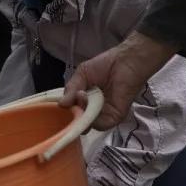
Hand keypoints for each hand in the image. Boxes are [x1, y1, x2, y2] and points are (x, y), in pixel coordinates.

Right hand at [60, 31, 177, 129]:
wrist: (125, 61)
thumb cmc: (105, 65)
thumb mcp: (82, 74)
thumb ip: (71, 89)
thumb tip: (61, 104)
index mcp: (86, 101)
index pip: (73, 112)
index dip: (66, 112)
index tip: (60, 106)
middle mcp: (94, 110)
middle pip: (79, 121)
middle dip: (72, 113)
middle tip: (71, 100)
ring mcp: (104, 115)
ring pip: (88, 124)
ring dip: (81, 112)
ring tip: (81, 95)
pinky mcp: (115, 117)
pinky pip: (100, 124)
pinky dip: (92, 117)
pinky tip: (89, 101)